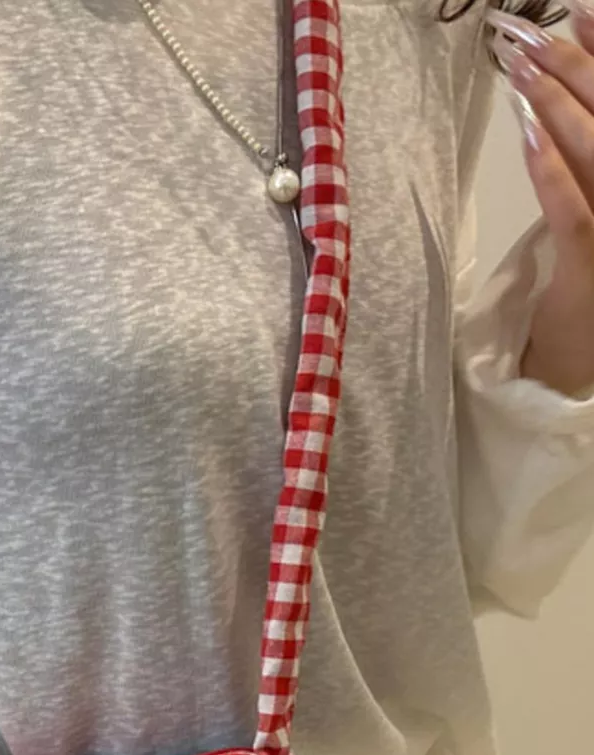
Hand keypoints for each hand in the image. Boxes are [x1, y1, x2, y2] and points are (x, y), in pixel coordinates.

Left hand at [487, 5, 593, 396]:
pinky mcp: (591, 269)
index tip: (585, 9)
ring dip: (558, 107)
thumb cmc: (582, 287)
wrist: (578, 363)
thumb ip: (582, 163)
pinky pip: (573, 212)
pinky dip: (549, 171)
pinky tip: (527, 135)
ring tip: (522, 67)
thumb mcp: (587, 216)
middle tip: (534, 34)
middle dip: (577, 68)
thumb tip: (552, 104)